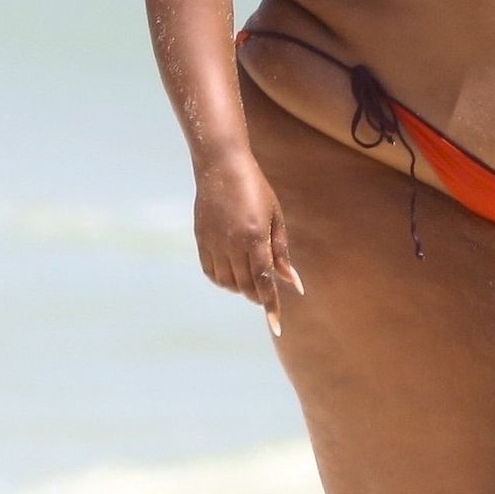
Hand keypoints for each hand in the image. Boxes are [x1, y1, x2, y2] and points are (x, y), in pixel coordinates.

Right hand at [193, 151, 304, 335]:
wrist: (221, 166)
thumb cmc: (256, 189)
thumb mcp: (276, 218)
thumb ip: (281, 253)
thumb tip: (293, 283)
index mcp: (255, 237)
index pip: (264, 282)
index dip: (271, 307)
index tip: (277, 327)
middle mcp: (233, 243)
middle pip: (246, 286)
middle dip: (259, 295)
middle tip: (267, 290)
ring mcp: (214, 243)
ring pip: (228, 284)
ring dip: (242, 287)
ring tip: (250, 275)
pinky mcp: (201, 240)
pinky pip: (212, 273)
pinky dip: (224, 280)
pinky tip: (232, 271)